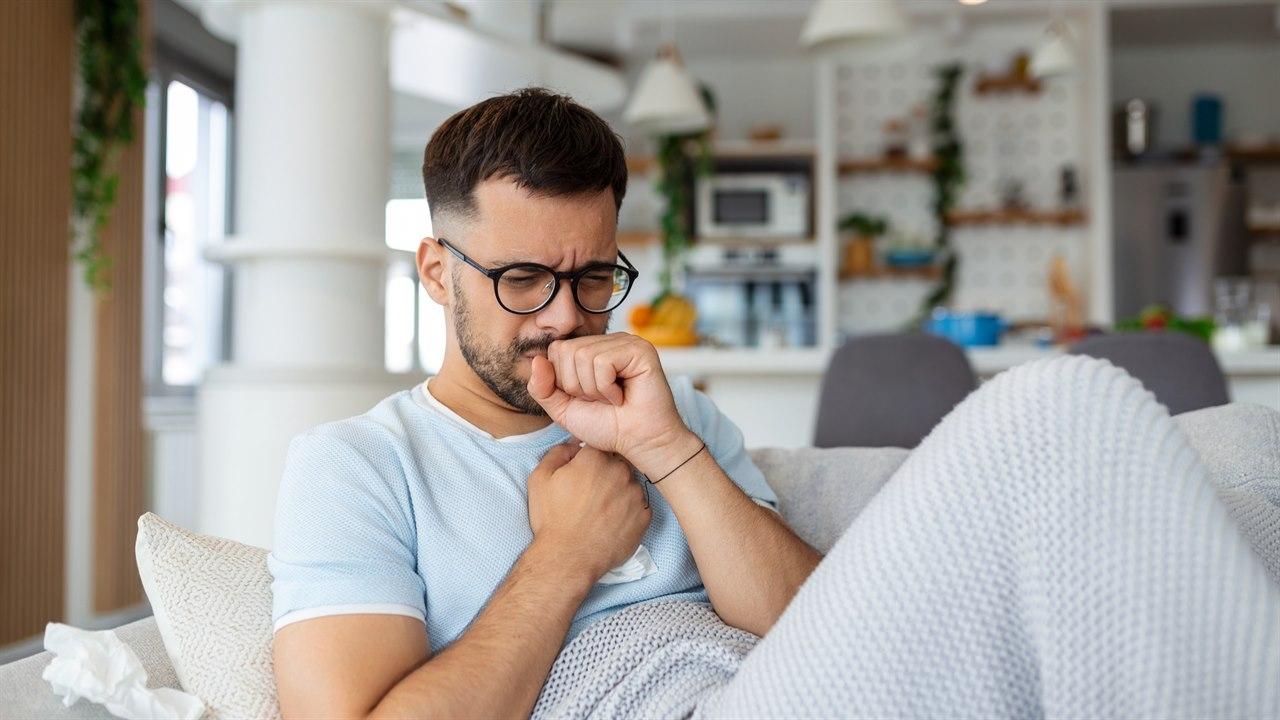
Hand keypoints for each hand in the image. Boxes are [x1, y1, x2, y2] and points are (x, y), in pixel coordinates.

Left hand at [526, 333, 694, 474]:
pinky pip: (602, 362)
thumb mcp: (563, 409)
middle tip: (601, 400)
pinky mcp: (639, 350)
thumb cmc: (607, 426)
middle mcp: (609, 341)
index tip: (587, 398)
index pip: (556, 350)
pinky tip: (622, 396)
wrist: (638, 443)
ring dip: (593, 389)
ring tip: (613, 399)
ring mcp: (626, 342)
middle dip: (577, 386)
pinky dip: (606, 387)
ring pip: (583, 356)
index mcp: (592, 349)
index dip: (564, 381)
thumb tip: (536, 360)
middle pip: (567, 351)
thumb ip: (543, 388)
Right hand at [526, 440, 650, 582]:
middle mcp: (620, 472)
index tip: (582, 473)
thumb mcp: (540, 478)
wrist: (568, 558)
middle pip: (617, 464)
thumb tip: (574, 445)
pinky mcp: (645, 517)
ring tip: (601, 511)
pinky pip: (639, 507)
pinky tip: (612, 521)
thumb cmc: (552, 519)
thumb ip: (558, 452)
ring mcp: (635, 495)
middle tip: (590, 495)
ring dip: (619, 492)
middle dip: (606, 475)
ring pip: (630, 485)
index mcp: (595, 459)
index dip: (589, 459)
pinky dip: (629, 511)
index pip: (598, 446)